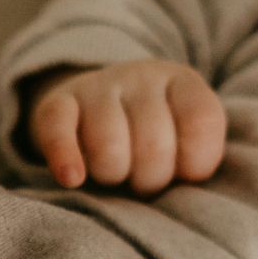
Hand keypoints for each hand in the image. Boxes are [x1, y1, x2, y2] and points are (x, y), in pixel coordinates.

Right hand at [18, 59, 225, 195]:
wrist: (95, 106)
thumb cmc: (149, 136)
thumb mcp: (185, 135)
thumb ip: (197, 155)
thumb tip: (187, 179)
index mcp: (181, 81)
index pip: (201, 122)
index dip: (194, 163)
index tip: (182, 173)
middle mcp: (141, 77)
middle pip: (153, 146)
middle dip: (149, 180)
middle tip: (142, 181)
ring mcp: (96, 87)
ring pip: (108, 147)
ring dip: (112, 176)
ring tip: (114, 176)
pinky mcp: (56, 104)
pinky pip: (59, 133)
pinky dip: (65, 159)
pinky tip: (73, 179)